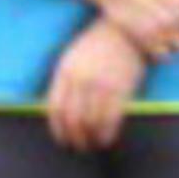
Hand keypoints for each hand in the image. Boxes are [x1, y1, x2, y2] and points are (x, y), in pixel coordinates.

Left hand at [45, 23, 147, 151]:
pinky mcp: (119, 88)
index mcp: (65, 71)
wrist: (124, 31)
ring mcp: (100, 84)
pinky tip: (106, 139)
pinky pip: (110, 119)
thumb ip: (65, 81)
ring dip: (91, 139)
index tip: (62, 140)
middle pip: (72, 119)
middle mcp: (80, 79)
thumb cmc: (97, 46)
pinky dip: (106, 134)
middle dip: (74, 138)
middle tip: (79, 146)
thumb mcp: (73, 58)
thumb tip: (58, 112)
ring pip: (90, 122)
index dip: (58, 129)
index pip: (55, 108)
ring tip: (94, 144)